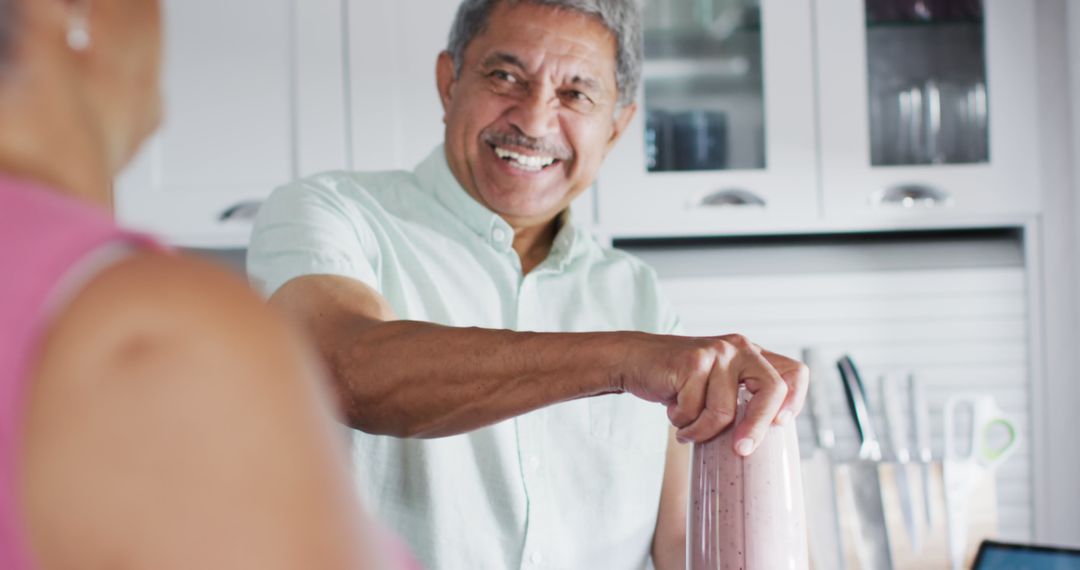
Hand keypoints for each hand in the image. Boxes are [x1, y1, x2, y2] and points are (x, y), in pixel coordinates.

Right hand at [616, 333, 808, 454]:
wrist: (634, 360)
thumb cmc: (678, 380)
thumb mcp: (717, 385)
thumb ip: (742, 398)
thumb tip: (766, 439)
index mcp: (753, 355)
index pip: (795, 372)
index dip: (795, 401)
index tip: (780, 425)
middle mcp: (740, 348)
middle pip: (771, 390)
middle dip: (757, 426)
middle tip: (741, 450)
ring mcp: (717, 352)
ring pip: (724, 411)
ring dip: (700, 430)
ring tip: (685, 424)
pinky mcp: (693, 362)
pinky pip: (695, 410)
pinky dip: (681, 421)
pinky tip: (672, 409)